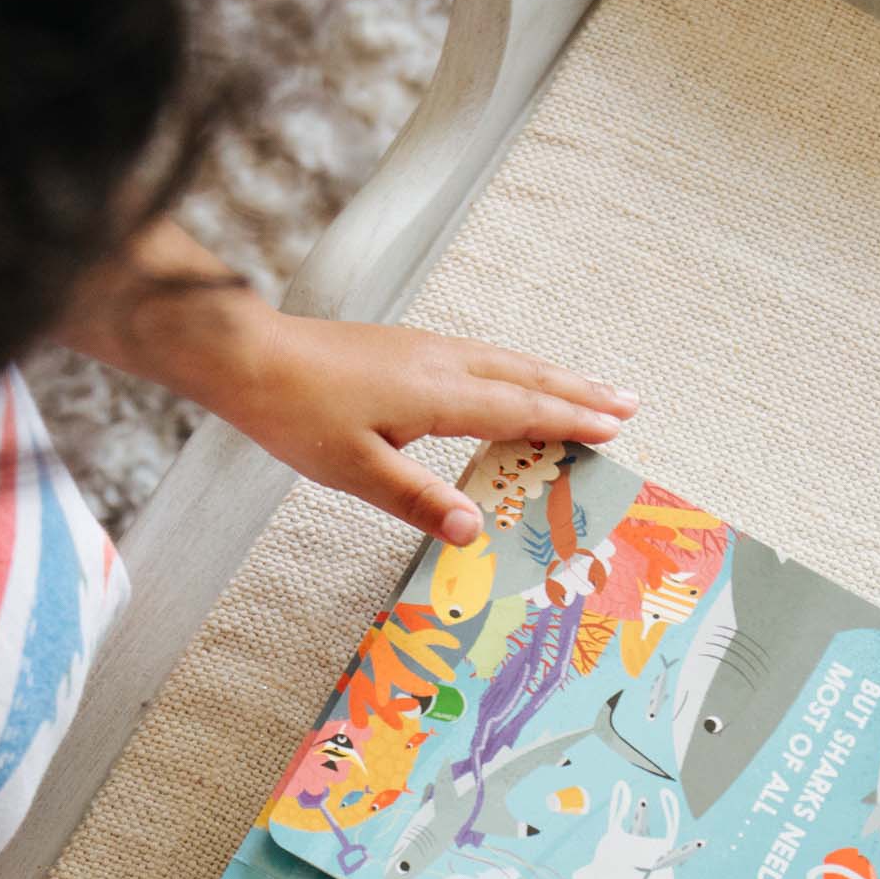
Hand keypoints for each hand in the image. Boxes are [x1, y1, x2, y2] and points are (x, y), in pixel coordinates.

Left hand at [214, 313, 637, 545]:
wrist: (252, 359)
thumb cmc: (298, 415)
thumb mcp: (356, 471)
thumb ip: (418, 500)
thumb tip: (474, 531)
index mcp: (438, 393)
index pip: (519, 409)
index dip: (568, 421)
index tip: (614, 429)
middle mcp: (442, 362)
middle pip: (526, 376)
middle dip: (578, 392)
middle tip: (628, 404)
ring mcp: (424, 349)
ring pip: (505, 361)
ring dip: (552, 376)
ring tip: (589, 389)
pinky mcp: (406, 347)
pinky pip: (481, 356)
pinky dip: (515, 369)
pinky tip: (512, 377)